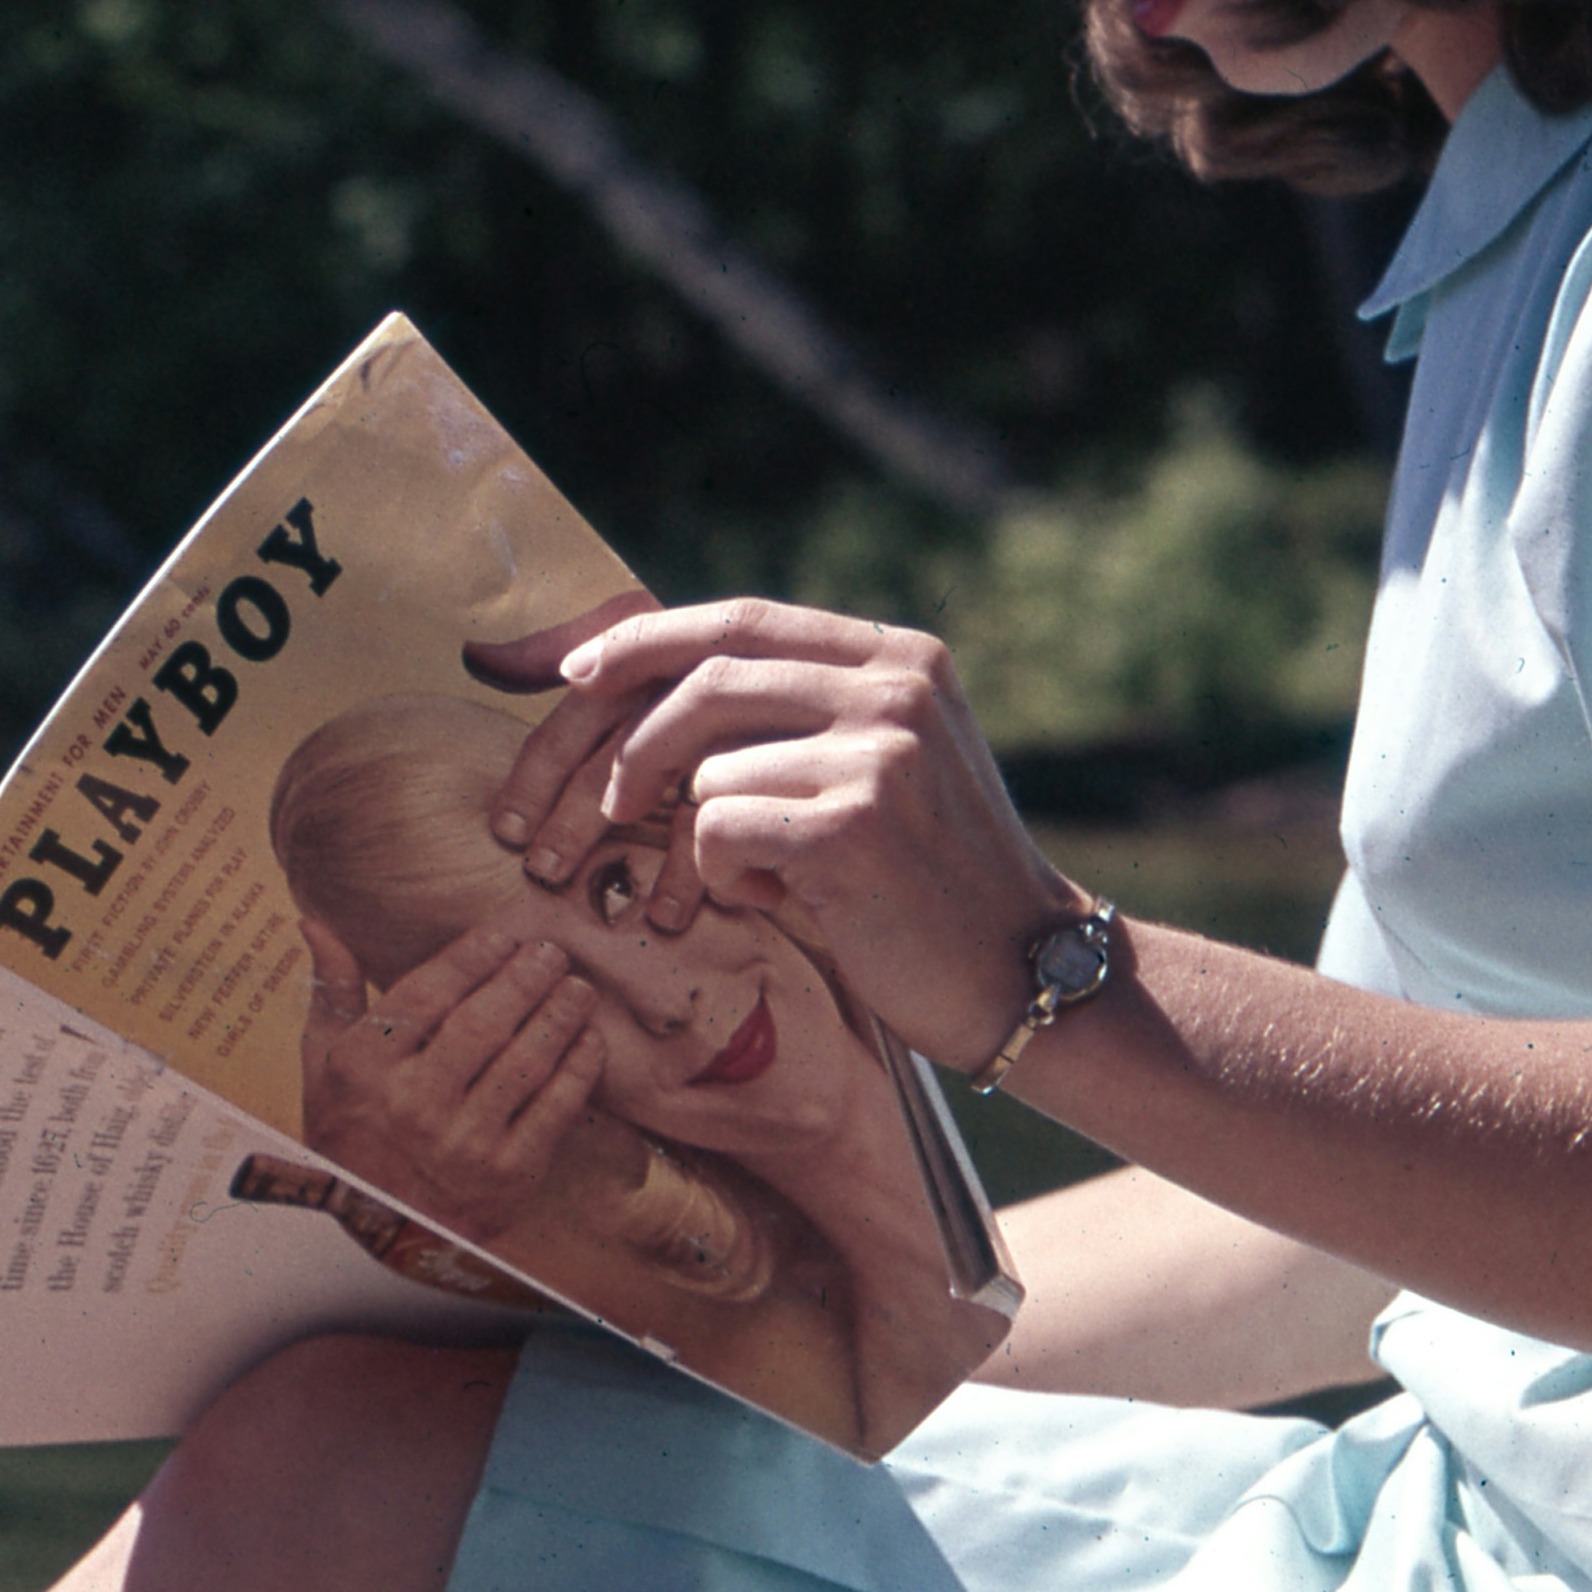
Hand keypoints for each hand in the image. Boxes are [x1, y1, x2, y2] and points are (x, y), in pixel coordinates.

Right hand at [299, 915, 604, 1243]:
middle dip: (524, 980)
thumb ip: (333, 992)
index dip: (470, 959)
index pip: (426, 996)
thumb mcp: (324, 1065)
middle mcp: (413, 1104)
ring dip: (558, 1018)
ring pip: (524, 1063)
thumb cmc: (351, 1134)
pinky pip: (554, 1111)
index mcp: (365, 1068)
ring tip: (577, 989)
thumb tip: (316, 923)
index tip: (503, 935)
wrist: (384, 1228)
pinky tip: (590, 1041)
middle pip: (482, 1024)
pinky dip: (578, 1071)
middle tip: (550, 953)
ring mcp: (463, 1142)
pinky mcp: (508, 1175)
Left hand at [467, 596, 1073, 1071]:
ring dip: (709, 840)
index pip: (741, 620)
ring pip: (709, 769)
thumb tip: (649, 671)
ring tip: (770, 878)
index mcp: (900, 654)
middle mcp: (895, 686)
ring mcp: (880, 750)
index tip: (574, 670)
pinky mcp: (853, 823)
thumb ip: (798, 709)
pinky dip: (728, 879)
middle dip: (631, 741)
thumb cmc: (925, 879)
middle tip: (602, 802)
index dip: (646, 641)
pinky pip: (720, 831)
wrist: (1017, 971)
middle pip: (708, 679)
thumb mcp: (882, 761)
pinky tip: (787, 903)